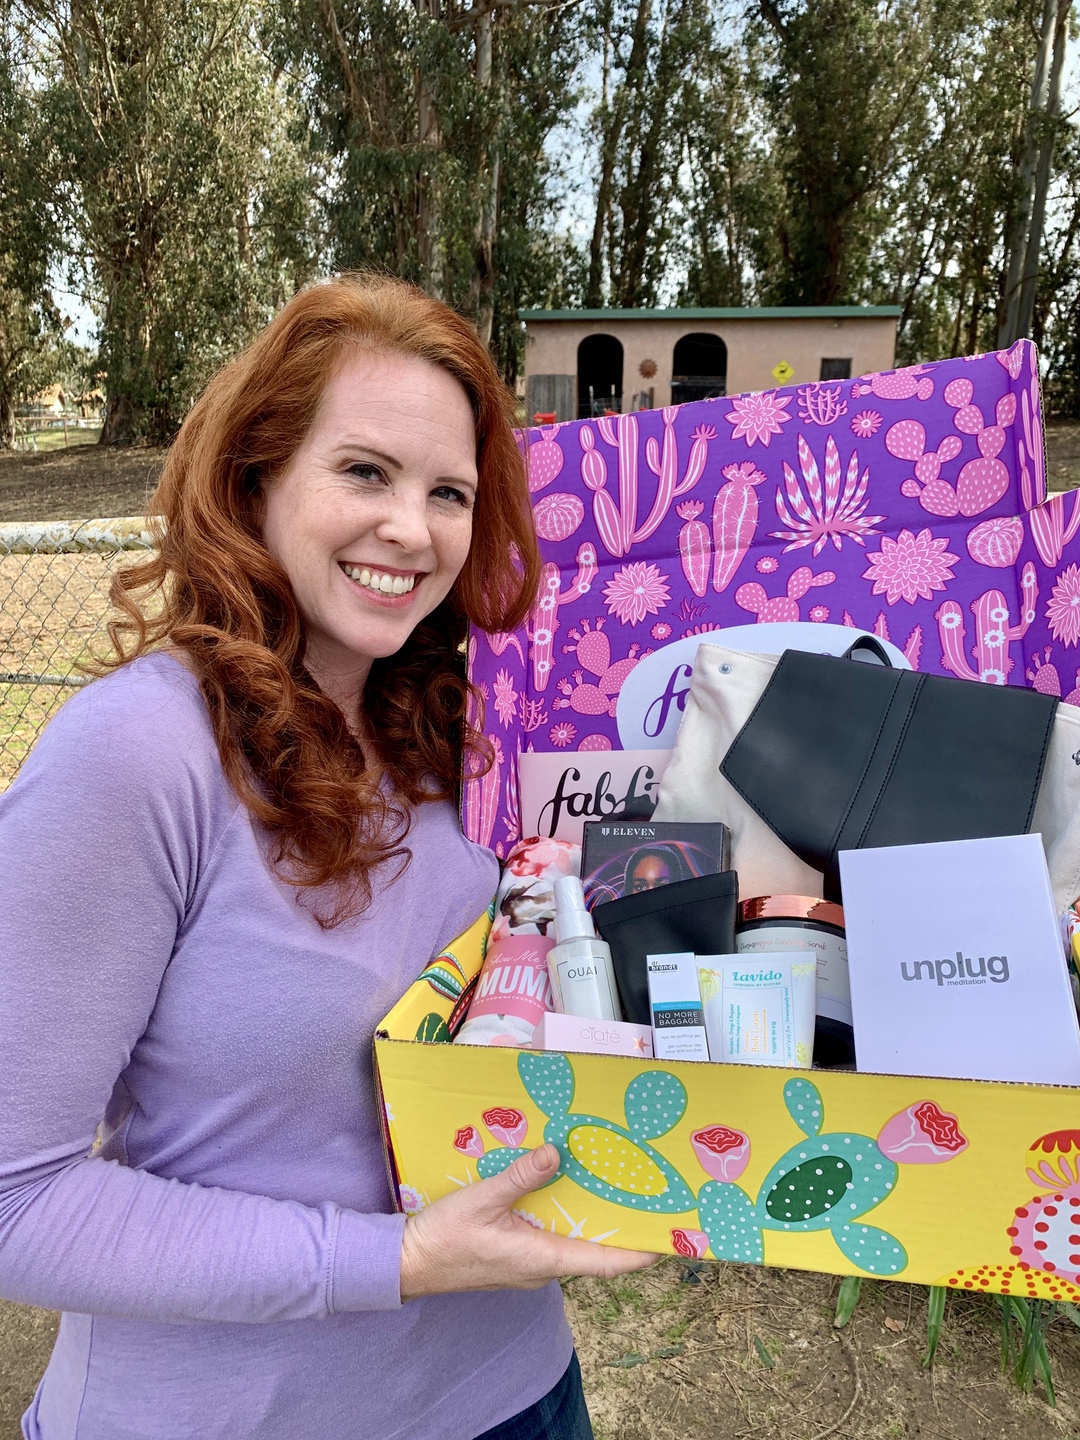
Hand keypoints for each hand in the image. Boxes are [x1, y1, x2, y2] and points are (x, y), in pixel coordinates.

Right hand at [399, 1143, 657, 1299]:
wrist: (406, 1264)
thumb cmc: (443, 1238)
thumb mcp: (482, 1199)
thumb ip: (520, 1177)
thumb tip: (557, 1153)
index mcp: (541, 1258)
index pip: (603, 1262)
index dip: (637, 1252)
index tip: (666, 1238)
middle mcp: (541, 1267)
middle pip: (593, 1252)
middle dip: (619, 1228)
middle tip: (644, 1198)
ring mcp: (528, 1264)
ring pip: (572, 1244)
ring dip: (592, 1221)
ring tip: (613, 1188)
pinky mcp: (514, 1256)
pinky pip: (551, 1239)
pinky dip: (567, 1218)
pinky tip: (564, 1191)